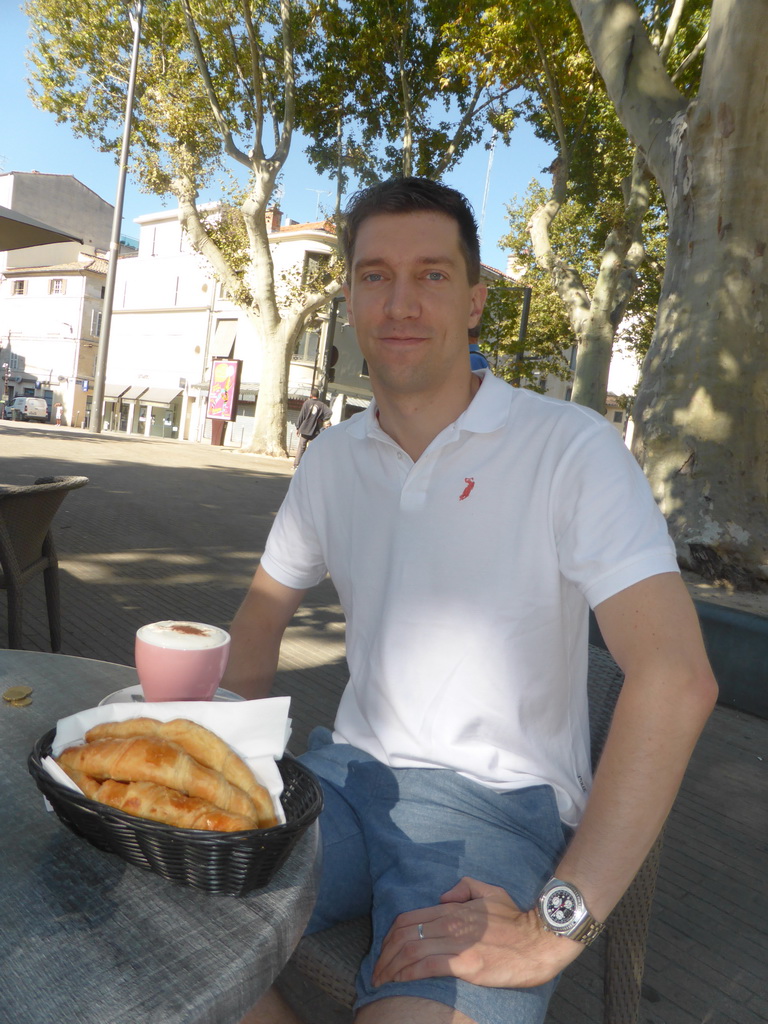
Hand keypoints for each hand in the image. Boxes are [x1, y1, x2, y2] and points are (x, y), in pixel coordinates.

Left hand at [372, 877, 582, 989]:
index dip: (390, 936)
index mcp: (453, 908)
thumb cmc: (517, 919)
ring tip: (380, 980)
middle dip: (384, 954)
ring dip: (390, 966)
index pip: (409, 919)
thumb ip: (464, 888)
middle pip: (404, 935)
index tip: (383, 950)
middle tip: (376, 969)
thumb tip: (442, 896)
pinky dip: (406, 973)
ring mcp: (457, 943)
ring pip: (410, 950)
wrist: (540, 941)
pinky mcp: (465, 964)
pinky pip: (426, 966)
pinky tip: (397, 981)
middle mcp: (450, 923)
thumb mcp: (490, 891)